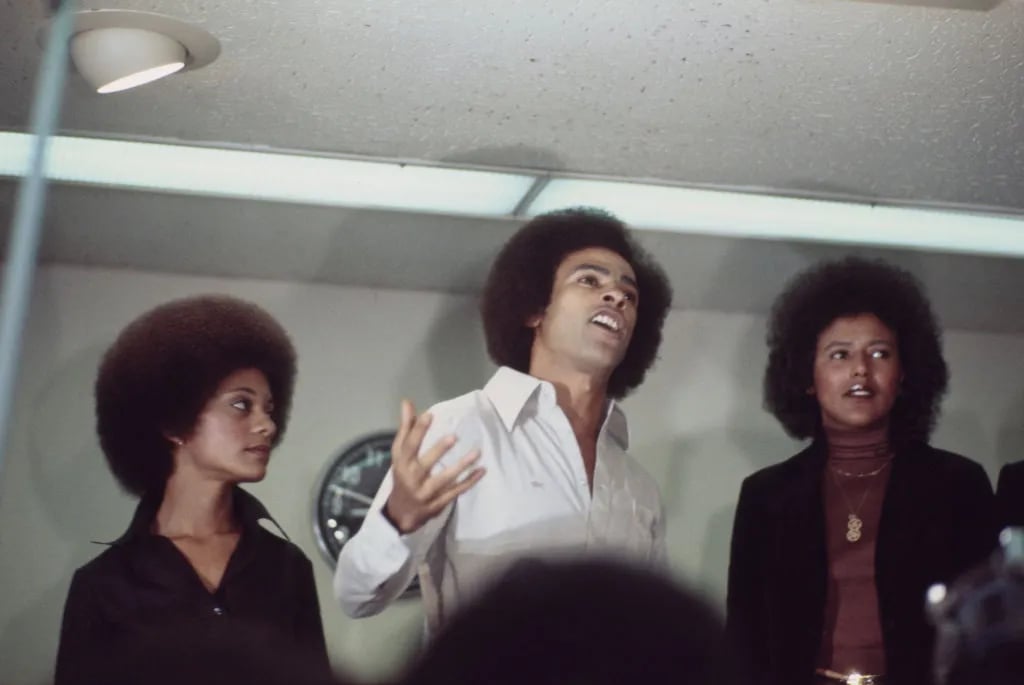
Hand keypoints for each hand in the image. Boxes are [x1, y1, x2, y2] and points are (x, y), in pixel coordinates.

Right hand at [383, 400, 483, 533]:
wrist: (401, 513)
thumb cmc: (402, 476)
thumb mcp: (399, 454)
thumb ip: (406, 428)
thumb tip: (407, 402)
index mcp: (402, 464)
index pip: (408, 446)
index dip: (418, 431)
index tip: (429, 415)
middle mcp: (413, 478)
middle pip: (425, 464)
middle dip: (438, 451)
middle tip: (453, 436)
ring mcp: (426, 493)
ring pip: (444, 479)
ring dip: (461, 466)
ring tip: (477, 453)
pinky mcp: (439, 502)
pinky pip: (456, 491)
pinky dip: (469, 481)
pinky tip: (482, 470)